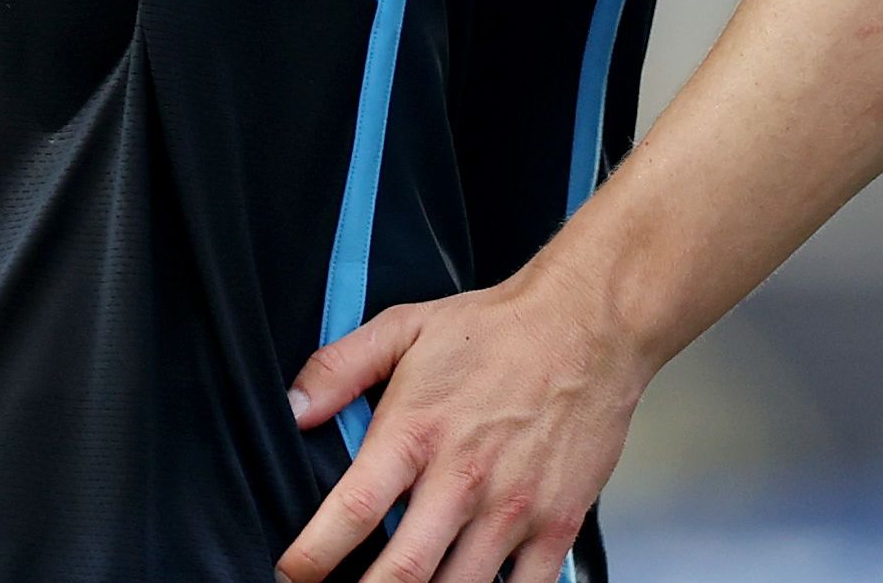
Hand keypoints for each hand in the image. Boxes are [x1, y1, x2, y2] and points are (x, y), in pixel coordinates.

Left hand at [277, 263, 656, 582]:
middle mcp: (462, 479)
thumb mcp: (404, 328)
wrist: (589, 324)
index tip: (293, 575)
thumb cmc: (499, 330)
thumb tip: (293, 408)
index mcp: (415, 434)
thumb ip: (338, 368)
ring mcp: (513, 508)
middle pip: (400, 574)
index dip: (310, 559)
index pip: (350, 514)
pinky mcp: (557, 524)